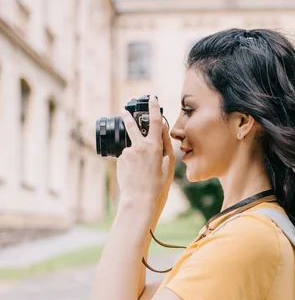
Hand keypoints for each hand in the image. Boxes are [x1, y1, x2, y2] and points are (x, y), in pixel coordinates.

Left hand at [118, 96, 174, 219]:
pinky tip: (135, 175)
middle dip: (127, 116)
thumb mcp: (169, 166)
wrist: (140, 200)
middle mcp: (138, 146)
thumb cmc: (158, 186)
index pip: (155, 121)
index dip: (154, 108)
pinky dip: (130, 163)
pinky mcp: (120, 161)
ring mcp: (127, 153)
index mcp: (154, 147)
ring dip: (136, 155)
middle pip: (132, 126)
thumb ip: (166, 145)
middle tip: (123, 111)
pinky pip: (126, 158)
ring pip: (132, 148)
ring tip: (141, 172)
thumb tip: (163, 130)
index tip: (152, 98)